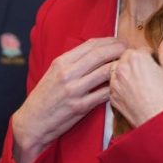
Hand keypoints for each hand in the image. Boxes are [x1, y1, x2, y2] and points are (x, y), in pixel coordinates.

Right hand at [12, 37, 126, 162]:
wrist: (32, 122)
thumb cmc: (45, 97)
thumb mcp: (53, 73)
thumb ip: (72, 62)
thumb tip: (96, 51)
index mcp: (61, 62)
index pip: (90, 45)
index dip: (109, 40)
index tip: (119, 41)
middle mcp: (67, 73)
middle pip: (100, 55)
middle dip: (118, 49)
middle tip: (129, 49)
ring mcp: (74, 90)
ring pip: (105, 72)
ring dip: (120, 67)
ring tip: (129, 66)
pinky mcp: (80, 107)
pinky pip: (104, 94)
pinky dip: (115, 88)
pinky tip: (121, 86)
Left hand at [110, 39, 162, 127]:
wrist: (159, 122)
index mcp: (136, 58)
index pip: (141, 49)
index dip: (150, 56)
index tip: (154, 64)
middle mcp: (122, 67)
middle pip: (126, 57)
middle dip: (136, 62)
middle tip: (147, 73)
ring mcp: (115, 82)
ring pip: (117, 70)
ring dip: (126, 72)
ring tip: (139, 82)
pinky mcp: (112, 96)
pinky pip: (114, 85)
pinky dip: (121, 86)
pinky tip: (133, 92)